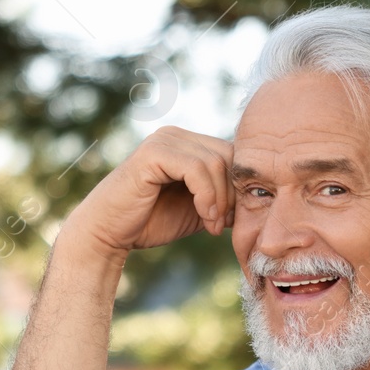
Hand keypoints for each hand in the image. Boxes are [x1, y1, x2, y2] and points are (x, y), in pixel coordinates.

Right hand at [61, 126, 233, 257]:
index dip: (239, 186)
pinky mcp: (153, 153)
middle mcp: (175, 135)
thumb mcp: (199, 208)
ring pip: (216, 162)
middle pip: (228, 155)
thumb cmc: (151, 222)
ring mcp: (163, 140)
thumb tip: (260, 194)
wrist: (109, 234)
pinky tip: (203, 217)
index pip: (232, 154)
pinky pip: (196, 168)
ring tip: (212, 224)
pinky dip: (207, 195)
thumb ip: (223, 195)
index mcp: (187, 144)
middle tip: (222, 224)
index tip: (232, 219)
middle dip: (232, 193)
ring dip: (221, 199)